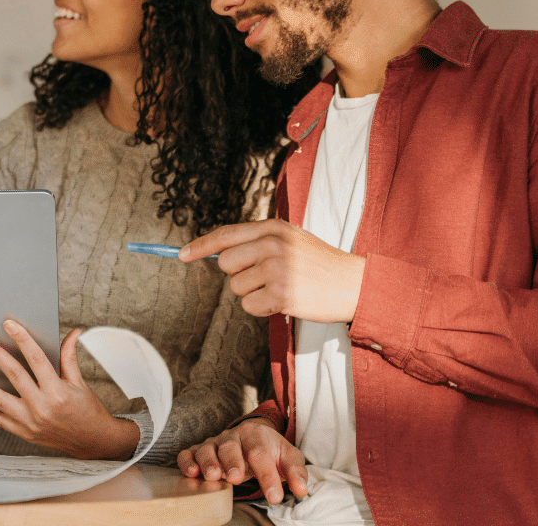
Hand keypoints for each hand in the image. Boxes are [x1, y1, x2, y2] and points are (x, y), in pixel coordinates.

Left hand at [0, 321, 139, 459]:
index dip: (21, 339)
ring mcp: (30, 422)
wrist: (93, 443)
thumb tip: (73, 332)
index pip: (36, 359)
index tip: (8, 324)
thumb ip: (69, 357)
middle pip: (14, 375)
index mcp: (58, 391)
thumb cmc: (87, 411)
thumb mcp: (79, 382)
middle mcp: (42, 407)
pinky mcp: (23, 432)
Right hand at [177, 418, 307, 504]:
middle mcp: (233, 437)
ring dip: (208, 462)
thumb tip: (302, 489)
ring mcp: (214, 443)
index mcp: (256, 436)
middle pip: (230, 447)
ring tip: (213, 477)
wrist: (253, 437)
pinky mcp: (199, 450)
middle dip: (232, 462)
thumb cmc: (270, 451)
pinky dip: (188, 461)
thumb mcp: (288, 457)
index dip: (267, 476)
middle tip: (236, 478)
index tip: (275, 496)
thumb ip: (296, 472)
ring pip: (207, 449)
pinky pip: (189, 453)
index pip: (261, 454)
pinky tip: (192, 473)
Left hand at [179, 219, 364, 322]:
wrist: (355, 284)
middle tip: (266, 278)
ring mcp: (276, 269)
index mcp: (273, 228)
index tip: (182, 255)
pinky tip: (284, 302)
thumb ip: (258, 241)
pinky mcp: (281, 294)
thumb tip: (217, 254)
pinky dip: (262, 309)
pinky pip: (249, 306)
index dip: (201, 245)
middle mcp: (272, 245)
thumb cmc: (319, 264)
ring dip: (254, 294)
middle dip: (240, 275)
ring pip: (237, 288)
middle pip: (226, 265)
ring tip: (282, 288)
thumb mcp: (291, 240)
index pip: (226, 235)